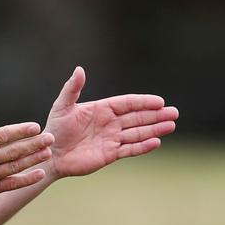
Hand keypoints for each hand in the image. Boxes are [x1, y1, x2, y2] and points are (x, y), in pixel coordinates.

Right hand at [0, 86, 54, 201]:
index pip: (2, 136)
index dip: (19, 131)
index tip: (35, 126)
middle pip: (12, 151)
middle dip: (32, 145)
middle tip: (50, 138)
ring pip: (14, 167)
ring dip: (32, 160)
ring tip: (48, 152)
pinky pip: (11, 185)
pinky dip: (26, 180)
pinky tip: (40, 173)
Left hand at [42, 67, 177, 178]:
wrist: (51, 154)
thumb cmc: (55, 128)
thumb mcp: (62, 106)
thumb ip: (72, 89)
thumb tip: (80, 69)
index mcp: (102, 109)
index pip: (128, 103)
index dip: (144, 102)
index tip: (160, 101)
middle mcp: (110, 123)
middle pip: (138, 117)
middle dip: (156, 115)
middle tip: (174, 112)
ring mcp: (112, 139)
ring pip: (138, 133)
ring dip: (155, 129)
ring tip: (171, 125)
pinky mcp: (110, 154)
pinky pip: (130, 149)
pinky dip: (143, 146)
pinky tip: (156, 142)